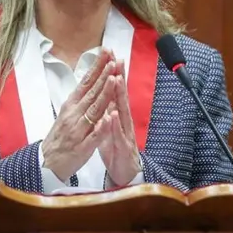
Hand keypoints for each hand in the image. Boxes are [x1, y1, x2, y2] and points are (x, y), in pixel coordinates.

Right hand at [42, 50, 116, 181]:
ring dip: (104, 95)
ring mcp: (79, 130)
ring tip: (114, 80)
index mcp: (72, 105)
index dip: (97, 67)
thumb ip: (82, 98)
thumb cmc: (61, 136)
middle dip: (104, 76)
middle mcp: (74, 115)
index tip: (106, 52)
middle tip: (114, 60)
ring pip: (94, 110)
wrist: (47, 163)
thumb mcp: (69, 113)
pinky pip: (94, 136)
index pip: (87, 82)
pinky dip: (101, 127)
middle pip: (92, 92)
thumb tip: (92, 79)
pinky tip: (109, 118)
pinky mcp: (83, 147)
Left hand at [99, 59, 142, 186]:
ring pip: (122, 112)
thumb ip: (110, 111)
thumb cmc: (116, 150)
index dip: (113, 74)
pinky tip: (113, 114)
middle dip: (119, 78)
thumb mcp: (111, 127)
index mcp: (118, 115)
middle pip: (121, 96)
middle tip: (118, 59)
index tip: (111, 57)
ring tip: (117, 79)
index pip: (114, 91)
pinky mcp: (123, 147)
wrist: (125, 175)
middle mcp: (124, 121)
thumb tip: (107, 95)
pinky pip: (118, 134)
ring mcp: (125, 133)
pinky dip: (115, 124)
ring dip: (119, 96)